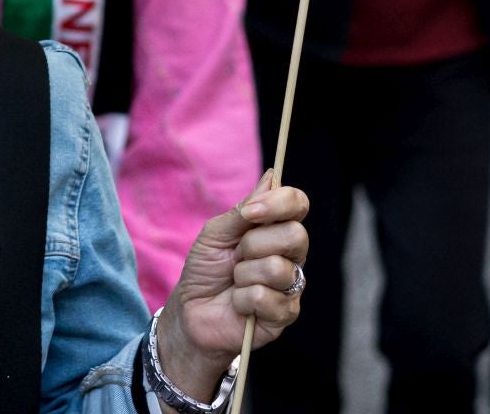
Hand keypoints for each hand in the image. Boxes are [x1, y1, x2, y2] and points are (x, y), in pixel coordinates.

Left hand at [155, 171, 310, 396]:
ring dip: (244, 275)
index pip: (298, 205)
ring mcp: (291, 285)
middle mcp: (290, 255)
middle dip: (253, 244)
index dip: (279, 203)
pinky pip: (265, 298)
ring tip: (235, 282)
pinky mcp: (285, 314)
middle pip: (295, 235)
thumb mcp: (215, 233)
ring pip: (278, 269)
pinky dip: (242, 300)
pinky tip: (239, 304)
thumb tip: (272, 175)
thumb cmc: (205, 269)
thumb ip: (243, 209)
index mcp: (276, 230)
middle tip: (236, 256)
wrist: (191, 311)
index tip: (250, 213)